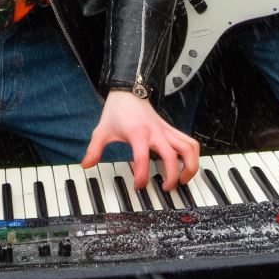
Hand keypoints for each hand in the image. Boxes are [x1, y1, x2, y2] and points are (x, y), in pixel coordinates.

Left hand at [82, 91, 199, 192]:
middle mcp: (156, 132)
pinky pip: (189, 141)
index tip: (138, 186)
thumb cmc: (117, 111)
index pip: (142, 159)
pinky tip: (185, 166)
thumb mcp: (102, 130)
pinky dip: (192, 155)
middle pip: (173, 156)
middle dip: (172, 177)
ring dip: (190, 166)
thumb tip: (86, 165)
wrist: (128, 90)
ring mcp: (166, 130)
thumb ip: (94, 149)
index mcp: (138, 133)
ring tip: (183, 180)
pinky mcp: (171, 129)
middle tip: (166, 188)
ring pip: (189, 147)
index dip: (142, 176)